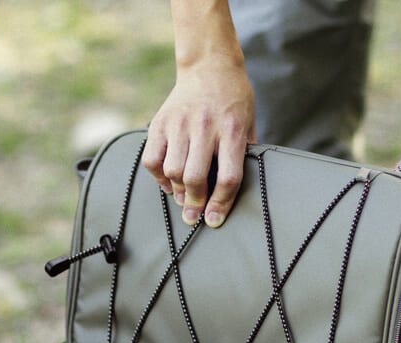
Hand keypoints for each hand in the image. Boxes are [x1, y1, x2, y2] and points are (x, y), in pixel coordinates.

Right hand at [142, 57, 255, 227]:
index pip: (227, 177)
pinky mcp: (160, 122)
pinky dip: (158, 176)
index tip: (214, 220)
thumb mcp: (249, 124)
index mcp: (232, 130)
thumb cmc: (234, 99)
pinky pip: (152, 158)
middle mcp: (205, 127)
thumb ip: (244, 154)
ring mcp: (180, 123)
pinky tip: (168, 180)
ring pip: (172, 171)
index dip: (220, 204)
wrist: (210, 65)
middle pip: (195, 178)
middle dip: (194, 203)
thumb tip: (237, 190)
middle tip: (194, 215)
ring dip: (177, 191)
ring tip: (183, 197)